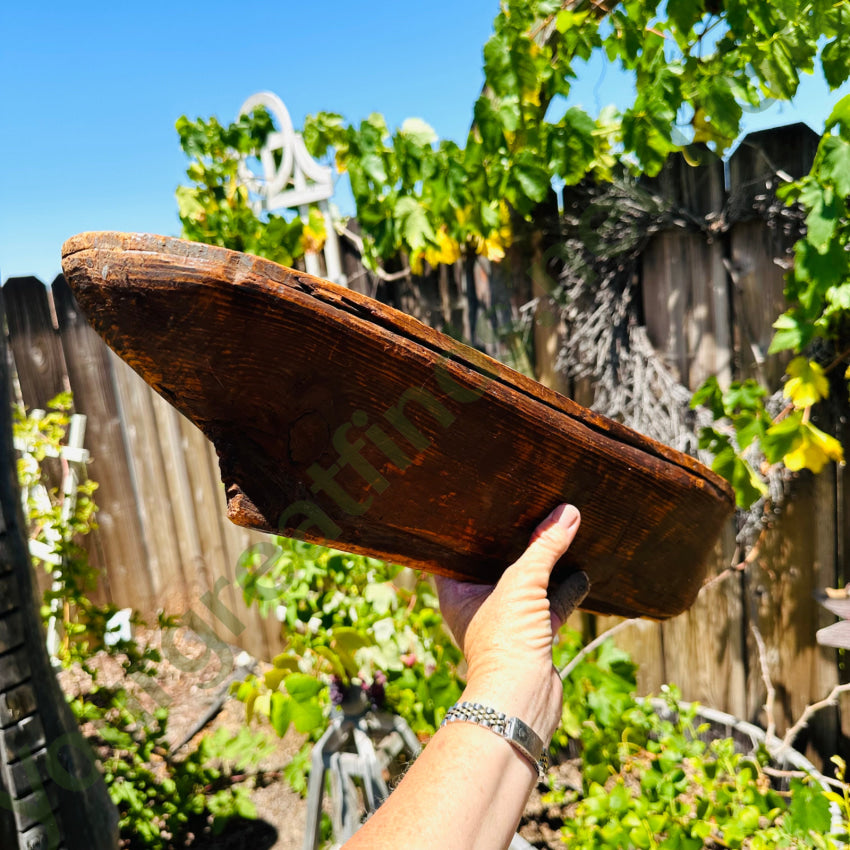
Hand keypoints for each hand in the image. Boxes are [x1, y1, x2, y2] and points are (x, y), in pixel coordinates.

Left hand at [435, 504, 588, 741]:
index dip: (469, 530)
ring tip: (560, 533)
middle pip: (495, 565)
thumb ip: (544, 547)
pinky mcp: (532, 635)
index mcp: (457, 592)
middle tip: (528, 510)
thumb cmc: (504, 642)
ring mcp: (506, 620)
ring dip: (544, 564)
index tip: (484, 504)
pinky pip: (549, 603)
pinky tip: (583, 572)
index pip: (457, 552)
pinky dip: (566, 588)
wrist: (523, 699)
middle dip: (513, 543)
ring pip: (526, 584)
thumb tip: (568, 513)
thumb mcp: (522, 582)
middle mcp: (478, 604)